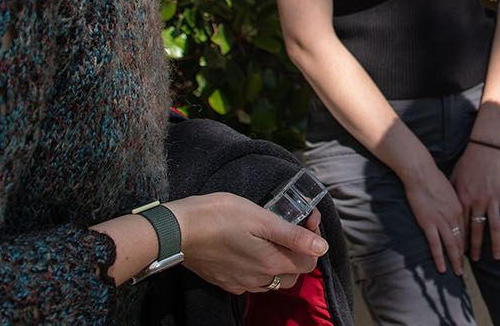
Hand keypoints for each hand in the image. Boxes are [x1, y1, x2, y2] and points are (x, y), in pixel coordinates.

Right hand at [167, 192, 326, 294]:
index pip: (309, 263)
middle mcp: (259, 280)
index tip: (304, 219)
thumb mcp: (262, 218)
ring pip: (272, 279)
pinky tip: (249, 248)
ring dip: (278, 261)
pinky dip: (257, 268)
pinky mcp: (225, 282)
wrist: (178, 230)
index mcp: (271, 264)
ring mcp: (240, 283)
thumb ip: (293, 236)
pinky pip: (251, 281)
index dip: (312, 240)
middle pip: (293, 273)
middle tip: (289, 225)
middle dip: (297, 252)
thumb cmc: (220, 216)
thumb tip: (321, 247)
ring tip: (268, 236)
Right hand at [402, 164, 466, 274]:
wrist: (421, 171)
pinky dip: (439, 258)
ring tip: (458, 272)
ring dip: (455, 260)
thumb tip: (452, 205)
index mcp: (460, 206)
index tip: (468, 252)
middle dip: (464, 255)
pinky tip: (442, 268)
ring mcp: (441, 220)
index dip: (466, 242)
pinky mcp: (428, 223)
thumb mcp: (449, 188)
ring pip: (451, 245)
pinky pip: (435, 245)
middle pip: (461, 239)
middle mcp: (454, 215)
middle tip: (466, 267)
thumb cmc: (432, 177)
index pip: (465, 229)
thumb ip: (452, 200)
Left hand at [450, 141, 499, 261]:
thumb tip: (445, 209)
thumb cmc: (467, 161)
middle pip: (476, 230)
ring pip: (494, 226)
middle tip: (472, 261)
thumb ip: (451, 195)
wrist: (485, 148)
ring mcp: (492, 199)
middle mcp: (477, 202)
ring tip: (497, 258)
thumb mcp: (453, 178)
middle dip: (474, 247)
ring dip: (496, 244)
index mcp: (462, 199)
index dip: (459, 239)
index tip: (458, 251)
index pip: (460, 225)